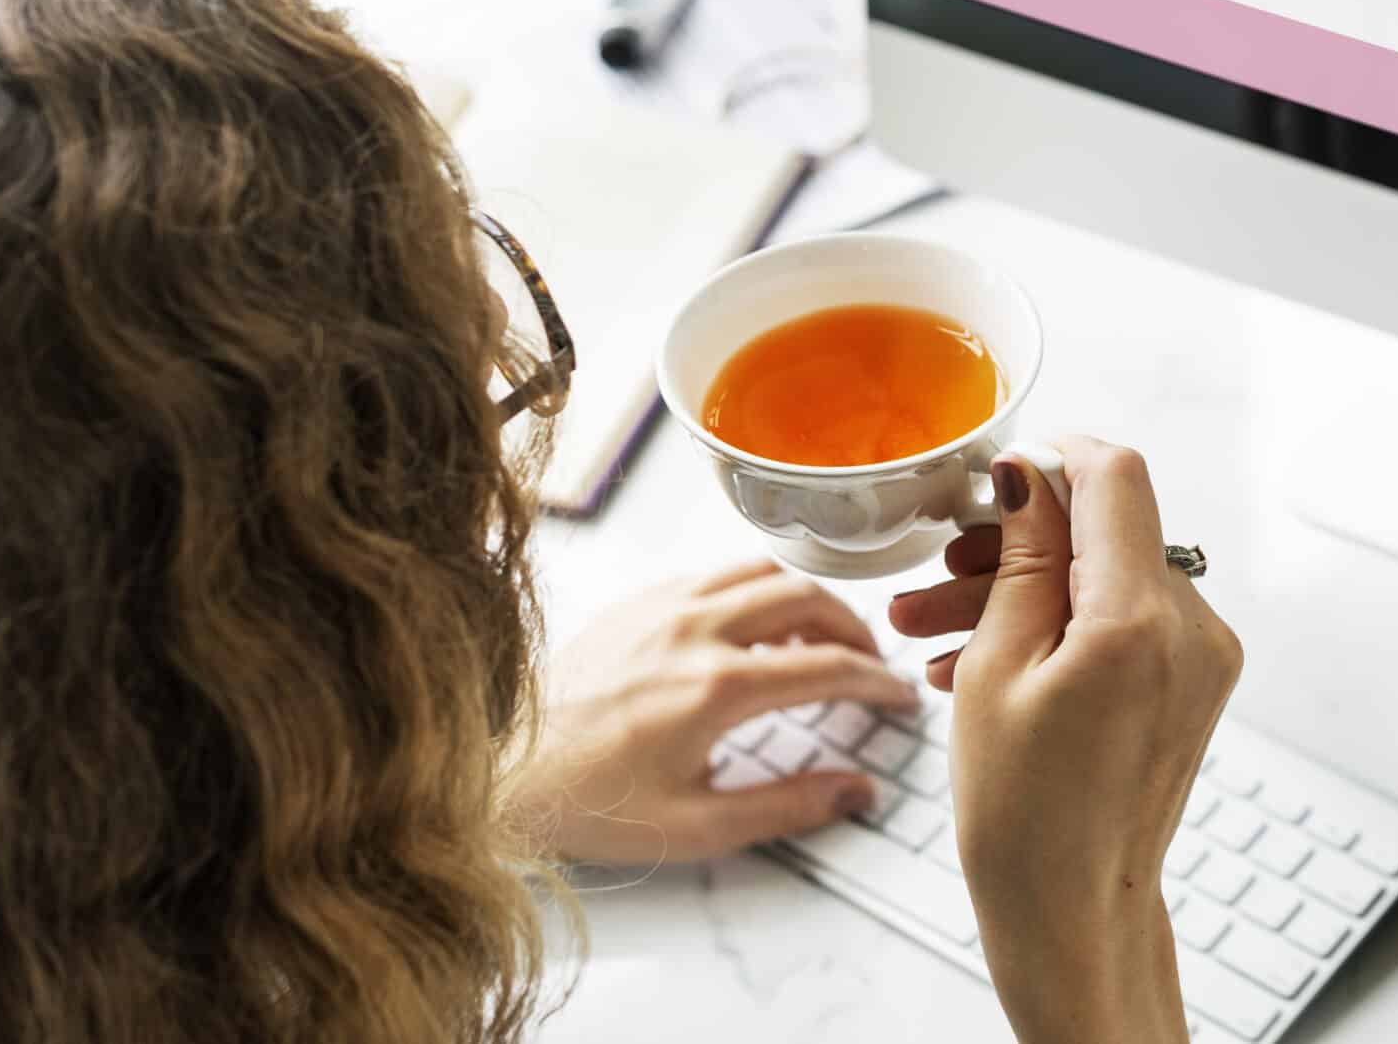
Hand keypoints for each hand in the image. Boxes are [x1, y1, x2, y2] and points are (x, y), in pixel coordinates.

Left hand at [511, 559, 918, 864]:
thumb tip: (855, 792)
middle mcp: (694, 630)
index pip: (828, 667)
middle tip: (867, 661)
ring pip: (762, 571)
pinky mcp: (636, 601)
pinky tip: (753, 627)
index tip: (899, 696)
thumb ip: (787, 808)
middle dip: (852, 627)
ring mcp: (662, 606)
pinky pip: (715, 573)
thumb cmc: (587, 803)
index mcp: (715, 687)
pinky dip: (754, 589)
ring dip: (805, 598)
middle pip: (806, 598)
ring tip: (818, 638)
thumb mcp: (695, 827)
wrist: (499, 771)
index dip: (877, 681)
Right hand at [887, 439, 1242, 1043]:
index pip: (1116, 476)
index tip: (996, 477)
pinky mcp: (1193, 682)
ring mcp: (1200, 657)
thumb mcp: (997, 665)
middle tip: (936, 571)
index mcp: (1141, 619)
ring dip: (1022, 589)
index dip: (1053, 460)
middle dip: (1014, 542)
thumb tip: (1032, 473)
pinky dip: (1059, 626)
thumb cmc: (1024, 815)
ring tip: (929, 629)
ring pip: (1104, 577)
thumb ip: (1024, 556)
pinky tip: (979, 659)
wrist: (1072, 912)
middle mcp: (1192, 627)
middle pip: (1103, 530)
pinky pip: (1122, 621)